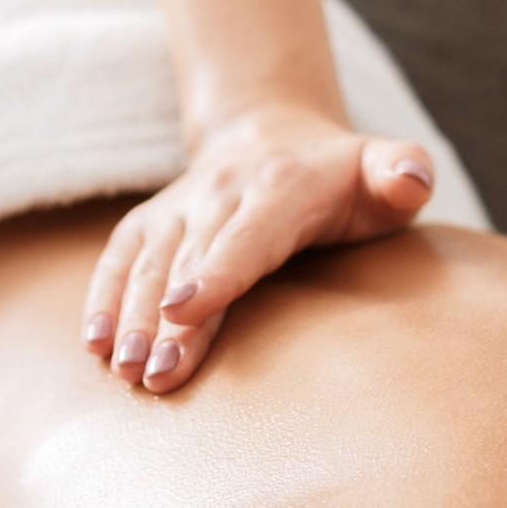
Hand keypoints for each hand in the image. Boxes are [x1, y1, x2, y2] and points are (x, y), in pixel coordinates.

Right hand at [81, 103, 434, 392]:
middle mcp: (222, 191)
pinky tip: (94, 343)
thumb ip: (403, 174)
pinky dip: (103, 296)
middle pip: (191, 260)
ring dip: (131, 316)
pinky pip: (120, 257)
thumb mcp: (385, 171)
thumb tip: (412, 180)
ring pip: (149, 262)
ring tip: (125, 370)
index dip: (217, 272)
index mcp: (283, 186)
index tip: (185, 308)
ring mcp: (181, 205)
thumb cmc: (342, 178)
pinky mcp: (152, 221)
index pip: (248, 235)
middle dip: (169, 319)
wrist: (271, 132)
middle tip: (155, 375)